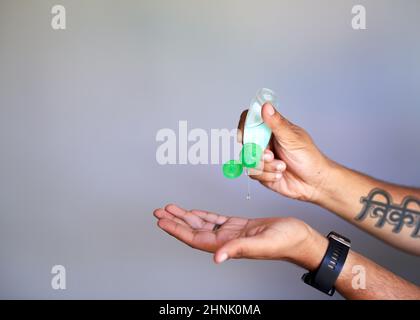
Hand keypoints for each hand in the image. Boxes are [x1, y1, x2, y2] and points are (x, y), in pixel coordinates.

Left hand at [153, 204, 326, 268]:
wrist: (300, 237)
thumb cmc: (286, 242)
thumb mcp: (262, 243)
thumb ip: (239, 249)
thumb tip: (217, 258)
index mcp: (228, 246)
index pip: (195, 239)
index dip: (177, 230)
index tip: (162, 221)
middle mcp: (226, 241)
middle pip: (194, 231)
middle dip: (175, 221)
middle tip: (159, 211)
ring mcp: (232, 233)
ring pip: (203, 224)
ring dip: (186, 217)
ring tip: (171, 208)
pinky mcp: (239, 225)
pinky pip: (216, 219)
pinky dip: (203, 215)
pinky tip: (195, 211)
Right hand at [238, 103, 333, 202]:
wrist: (313, 183)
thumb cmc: (309, 158)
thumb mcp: (292, 138)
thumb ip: (277, 123)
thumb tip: (266, 106)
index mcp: (272, 129)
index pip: (250, 121)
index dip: (244, 127)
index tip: (245, 136)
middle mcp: (265, 142)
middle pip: (246, 142)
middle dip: (257, 152)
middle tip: (271, 156)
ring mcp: (262, 157)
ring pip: (248, 160)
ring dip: (266, 166)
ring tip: (282, 166)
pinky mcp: (262, 172)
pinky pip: (253, 173)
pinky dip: (267, 175)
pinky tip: (279, 174)